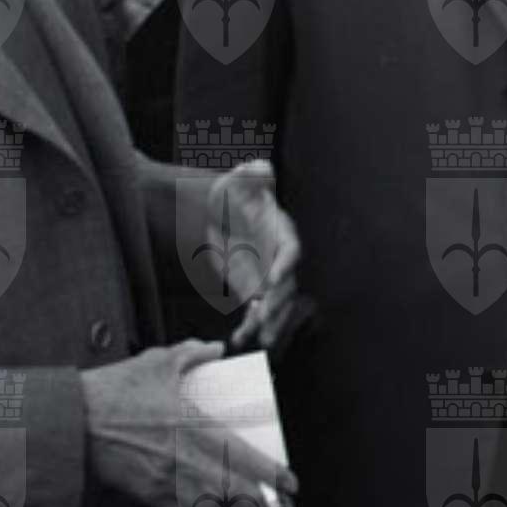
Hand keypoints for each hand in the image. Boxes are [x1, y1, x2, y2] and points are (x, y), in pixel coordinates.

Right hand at [83, 340, 296, 506]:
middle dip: (262, 505)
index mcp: (188, 425)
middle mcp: (180, 458)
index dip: (269, 473)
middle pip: (231, 491)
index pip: (239, 455)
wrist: (73, 423)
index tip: (289, 481)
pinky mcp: (147, 494)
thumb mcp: (156, 362)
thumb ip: (191, 352)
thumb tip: (218, 347)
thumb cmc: (116, 390)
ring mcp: (163, 481)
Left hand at [209, 160, 300, 349]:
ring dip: (271, 321)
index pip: (290, 249)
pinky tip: (240, 339)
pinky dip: (250, 326)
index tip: (273, 280)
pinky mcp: (252, 289)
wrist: (216, 212)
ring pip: (275, 304)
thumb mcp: (239, 179)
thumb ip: (252, 174)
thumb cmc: (232, 192)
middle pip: (286, 284)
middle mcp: (278, 256)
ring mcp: (266, 275)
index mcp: (280, 230)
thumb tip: (262, 167)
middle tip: (265, 316)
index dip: (285, 265)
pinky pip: (256, 311)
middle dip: (279, 302)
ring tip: (263, 338)